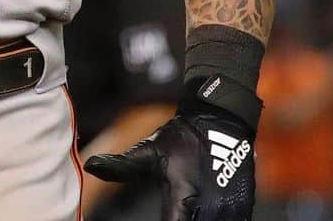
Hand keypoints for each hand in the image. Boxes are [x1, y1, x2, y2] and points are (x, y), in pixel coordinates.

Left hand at [84, 107, 253, 220]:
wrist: (221, 120)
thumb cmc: (183, 136)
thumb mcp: (150, 150)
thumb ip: (122, 165)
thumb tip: (90, 166)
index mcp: (184, 198)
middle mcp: (210, 210)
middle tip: (167, 217)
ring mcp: (231, 211)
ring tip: (180, 214)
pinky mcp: (243, 209)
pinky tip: (198, 213)